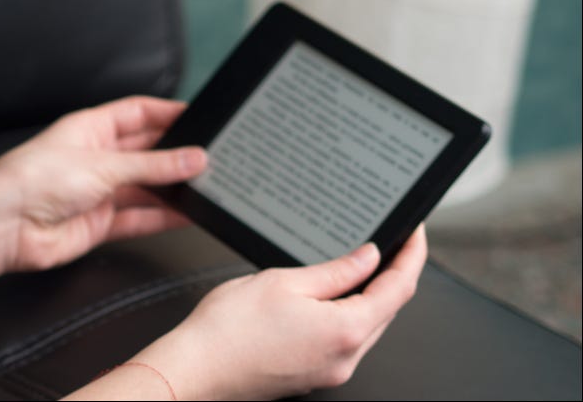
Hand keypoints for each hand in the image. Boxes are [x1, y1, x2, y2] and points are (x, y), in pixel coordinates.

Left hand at [0, 95, 206, 273]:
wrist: (4, 226)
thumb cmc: (33, 180)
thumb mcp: (103, 164)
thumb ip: (152, 165)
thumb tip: (193, 158)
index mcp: (90, 128)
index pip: (138, 113)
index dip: (169, 113)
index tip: (203, 116)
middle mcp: (96, 157)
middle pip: (147, 151)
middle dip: (178, 154)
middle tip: (213, 156)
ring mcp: (99, 191)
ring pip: (147, 187)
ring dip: (174, 188)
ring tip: (209, 186)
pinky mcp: (100, 223)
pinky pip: (140, 218)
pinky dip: (164, 218)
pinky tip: (188, 215)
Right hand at [138, 225, 426, 399]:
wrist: (196, 368)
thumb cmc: (227, 331)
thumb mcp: (283, 282)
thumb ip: (334, 270)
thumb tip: (367, 257)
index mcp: (345, 331)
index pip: (399, 289)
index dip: (411, 257)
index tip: (414, 235)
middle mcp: (345, 358)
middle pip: (387, 310)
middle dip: (392, 274)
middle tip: (389, 243)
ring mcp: (331, 370)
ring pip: (366, 326)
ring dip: (368, 295)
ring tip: (358, 264)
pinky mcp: (313, 374)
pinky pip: (344, 340)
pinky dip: (346, 314)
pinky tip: (328, 296)